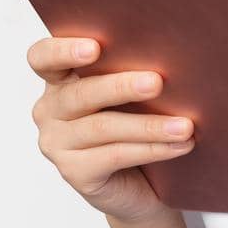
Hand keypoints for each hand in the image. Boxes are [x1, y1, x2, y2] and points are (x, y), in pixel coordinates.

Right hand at [26, 36, 195, 224]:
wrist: (143, 181)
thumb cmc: (139, 118)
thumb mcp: (133, 90)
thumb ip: (133, 68)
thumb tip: (170, 52)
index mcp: (60, 78)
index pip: (43, 57)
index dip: (63, 50)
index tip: (95, 47)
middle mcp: (51, 109)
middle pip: (81, 93)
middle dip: (121, 86)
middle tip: (157, 82)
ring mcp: (57, 143)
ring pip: (103, 127)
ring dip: (149, 125)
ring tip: (185, 125)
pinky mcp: (74, 172)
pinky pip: (115, 155)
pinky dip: (152, 149)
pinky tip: (181, 145)